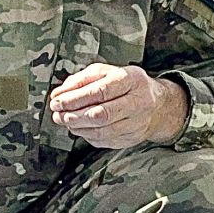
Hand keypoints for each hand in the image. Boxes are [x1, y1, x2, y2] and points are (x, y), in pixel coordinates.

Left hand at [48, 64, 186, 147]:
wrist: (157, 104)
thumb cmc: (127, 85)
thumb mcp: (106, 72)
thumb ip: (81, 80)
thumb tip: (59, 93)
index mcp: (131, 80)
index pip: (99, 91)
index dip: (75, 98)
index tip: (57, 101)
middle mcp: (138, 102)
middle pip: (101, 114)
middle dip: (74, 116)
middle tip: (58, 114)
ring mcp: (137, 123)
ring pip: (101, 131)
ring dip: (77, 127)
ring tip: (64, 120)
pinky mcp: (131, 138)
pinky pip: (104, 140)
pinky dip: (86, 135)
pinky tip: (79, 128)